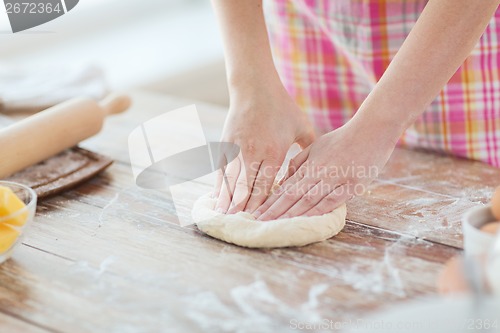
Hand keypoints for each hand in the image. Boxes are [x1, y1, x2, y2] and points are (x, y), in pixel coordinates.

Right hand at [214, 83, 314, 213]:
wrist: (254, 87)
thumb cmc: (281, 107)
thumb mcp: (301, 126)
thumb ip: (309, 148)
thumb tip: (319, 165)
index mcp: (273, 151)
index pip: (266, 185)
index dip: (261, 205)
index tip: (259, 221)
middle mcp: (252, 153)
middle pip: (246, 187)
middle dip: (242, 208)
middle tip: (239, 225)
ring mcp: (236, 149)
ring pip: (230, 181)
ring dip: (227, 201)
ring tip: (223, 217)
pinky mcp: (225, 145)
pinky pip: (221, 170)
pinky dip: (218, 186)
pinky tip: (216, 198)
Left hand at [253, 120, 397, 219]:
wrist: (371, 130)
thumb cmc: (343, 139)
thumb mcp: (317, 146)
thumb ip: (300, 162)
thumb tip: (283, 180)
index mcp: (309, 164)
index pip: (285, 187)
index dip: (270, 201)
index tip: (256, 213)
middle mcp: (318, 172)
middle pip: (292, 195)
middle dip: (274, 211)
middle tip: (258, 223)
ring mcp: (334, 179)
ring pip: (308, 199)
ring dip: (291, 213)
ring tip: (276, 225)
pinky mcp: (351, 184)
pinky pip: (332, 200)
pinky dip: (318, 211)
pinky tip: (306, 221)